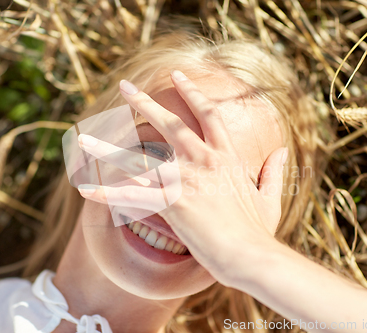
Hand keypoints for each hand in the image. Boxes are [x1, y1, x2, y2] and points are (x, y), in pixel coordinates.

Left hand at [77, 70, 287, 283]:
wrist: (252, 256)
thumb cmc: (259, 232)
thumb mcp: (271, 198)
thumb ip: (274, 172)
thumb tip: (282, 151)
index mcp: (226, 157)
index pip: (209, 114)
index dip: (193, 93)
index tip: (178, 76)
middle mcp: (204, 160)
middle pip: (170, 123)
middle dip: (144, 102)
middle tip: (124, 87)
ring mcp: (187, 179)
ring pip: (139, 158)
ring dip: (108, 149)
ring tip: (84, 138)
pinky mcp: (172, 202)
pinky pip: (131, 196)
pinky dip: (107, 194)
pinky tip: (85, 189)